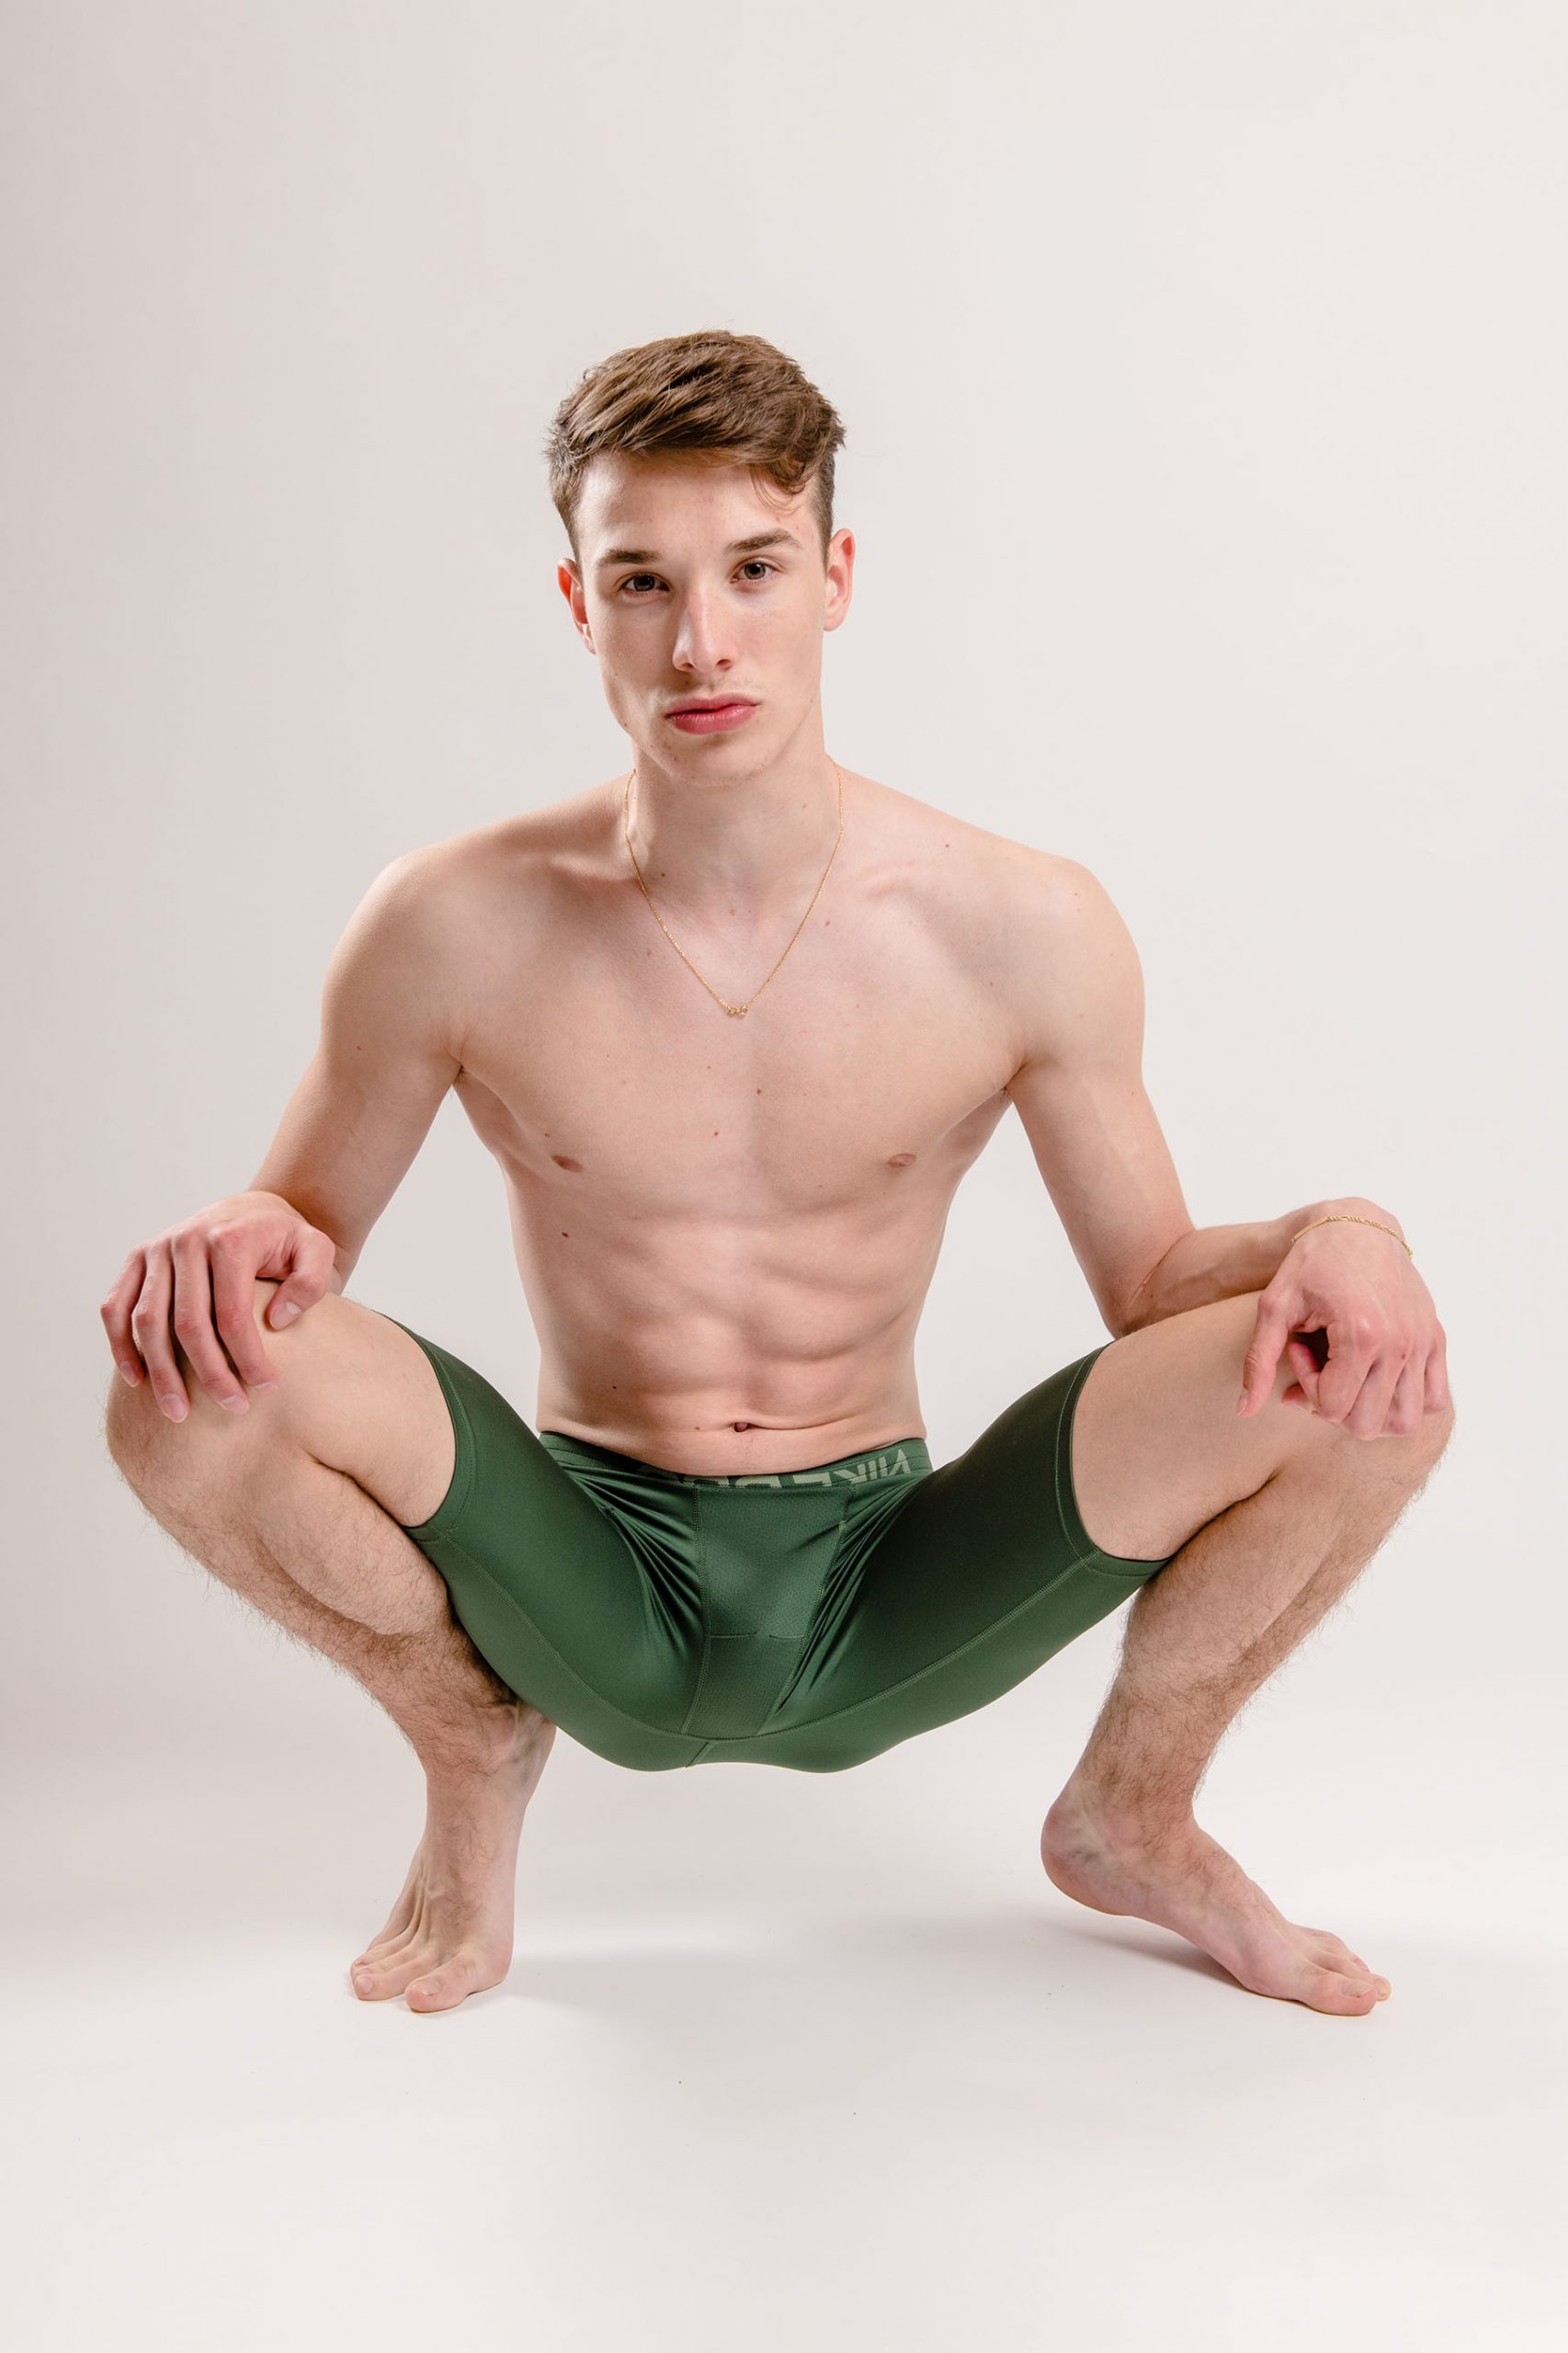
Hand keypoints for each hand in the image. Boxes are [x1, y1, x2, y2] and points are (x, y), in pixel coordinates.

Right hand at [101, 1192, 340, 1421]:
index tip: (265, 1389)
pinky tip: (139, 1381)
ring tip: (179, 1413)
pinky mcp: (136, 1260)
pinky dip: (121, 1346)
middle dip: (209, 1374)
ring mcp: (156, 1250)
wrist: (252, 1212)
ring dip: (161, 1373)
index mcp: (230, 1240)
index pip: (233, 1314)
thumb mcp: (317, 1250)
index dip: (247, 1358)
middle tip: (232, 1407)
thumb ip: (311, 1281)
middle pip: (189, 1324)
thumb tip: (276, 1320)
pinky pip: (115, 1307)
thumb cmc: (286, 1242)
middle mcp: (186, 1241)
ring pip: (147, 1322)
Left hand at [1237, 1215, 1450, 1438]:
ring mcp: (1423, 1342)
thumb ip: (1258, 1361)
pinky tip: (1378, 1380)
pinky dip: (1406, 1404)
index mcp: (1361, 1333)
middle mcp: (1400, 1343)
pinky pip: (1435, 1399)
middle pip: (1366, 1423)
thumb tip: (1245, 1411)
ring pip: (1404, 1420)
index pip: (1333, 1406)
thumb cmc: (1311, 1264)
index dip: (1306, 1390)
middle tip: (1320, 1368)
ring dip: (1371, 1413)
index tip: (1298, 1352)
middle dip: (1333, 1407)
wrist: (1356, 1227)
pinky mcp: (1436, 1339)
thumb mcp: (1274, 1307)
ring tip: (1349, 1379)